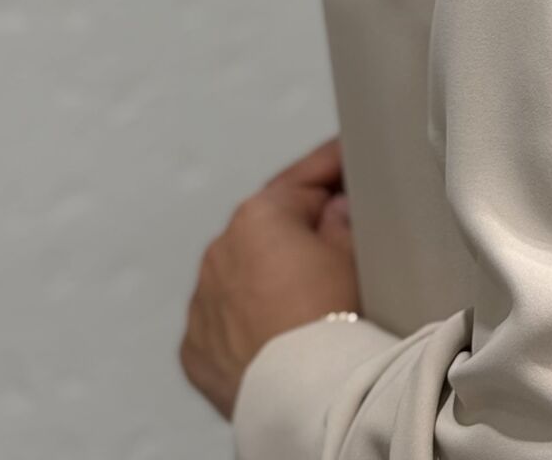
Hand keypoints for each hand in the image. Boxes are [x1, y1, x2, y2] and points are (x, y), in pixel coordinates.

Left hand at [179, 135, 359, 420]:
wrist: (304, 394)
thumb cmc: (333, 319)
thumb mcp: (354, 252)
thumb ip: (342, 216)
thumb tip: (334, 209)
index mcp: (259, 215)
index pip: (304, 177)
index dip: (333, 165)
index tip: (349, 157)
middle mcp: (220, 250)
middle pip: (269, 226)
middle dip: (299, 228)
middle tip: (339, 235)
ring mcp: (202, 302)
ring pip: (243, 274)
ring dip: (269, 275)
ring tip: (309, 295)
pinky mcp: (196, 349)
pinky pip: (224, 322)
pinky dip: (247, 321)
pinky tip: (278, 330)